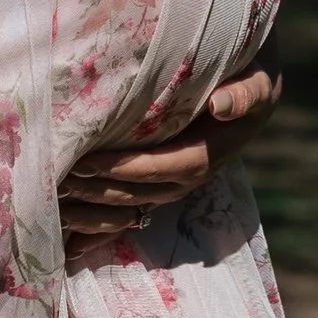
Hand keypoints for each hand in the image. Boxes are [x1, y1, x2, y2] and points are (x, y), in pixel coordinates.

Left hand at [58, 49, 282, 267]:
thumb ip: (245, 93)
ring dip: (99, 204)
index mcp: (212, 151)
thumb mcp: (257, 79)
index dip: (128, 169)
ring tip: (60, 198)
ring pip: (137, 201)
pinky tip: (72, 244)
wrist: (252, 81)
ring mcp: (178, 179)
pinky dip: (105, 228)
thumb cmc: (250, 73)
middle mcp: (193, 172)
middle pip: (145, 191)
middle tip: (62, 179)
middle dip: (103, 189)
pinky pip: (136, 204)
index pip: (167, 167)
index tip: (90, 163)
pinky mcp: (166, 177)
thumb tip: (221, 105)